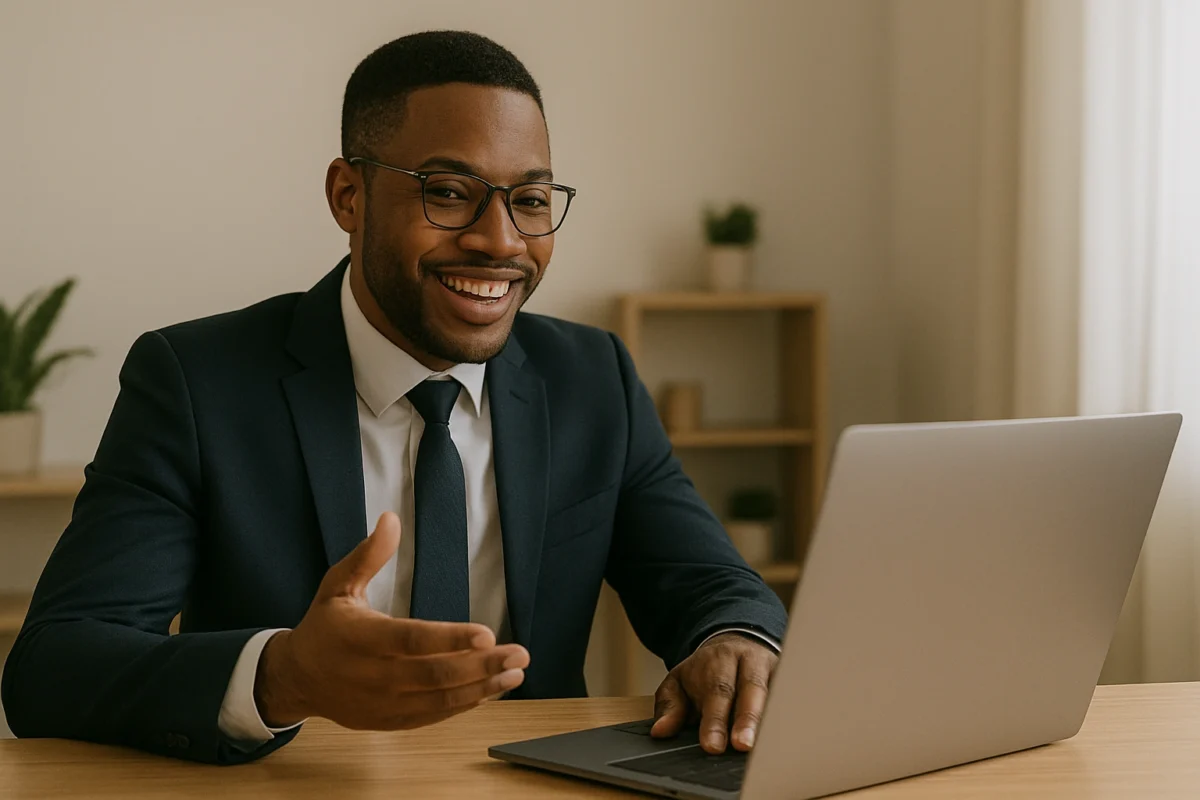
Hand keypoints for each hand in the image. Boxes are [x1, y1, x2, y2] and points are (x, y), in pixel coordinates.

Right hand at [254, 512, 528, 729]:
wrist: (297, 678)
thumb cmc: (325, 626)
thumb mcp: (337, 585)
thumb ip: (367, 556)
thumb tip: (390, 519)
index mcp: (360, 638)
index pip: (411, 639)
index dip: (450, 639)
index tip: (487, 633)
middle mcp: (373, 675)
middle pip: (435, 674)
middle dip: (482, 665)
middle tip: (519, 655)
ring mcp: (382, 703)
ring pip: (439, 700)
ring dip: (482, 688)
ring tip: (515, 674)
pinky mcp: (390, 721)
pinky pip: (433, 716)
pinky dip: (464, 705)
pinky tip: (491, 690)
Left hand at [650, 633, 777, 753]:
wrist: (737, 641)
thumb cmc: (708, 670)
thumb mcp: (680, 680)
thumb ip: (670, 705)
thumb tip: (660, 730)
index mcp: (718, 660)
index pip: (717, 690)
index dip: (715, 720)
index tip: (712, 745)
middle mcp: (748, 662)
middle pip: (751, 689)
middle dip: (747, 719)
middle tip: (742, 746)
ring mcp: (773, 670)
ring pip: (776, 693)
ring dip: (771, 721)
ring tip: (767, 748)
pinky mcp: (789, 679)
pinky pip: (790, 698)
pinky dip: (789, 717)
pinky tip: (786, 737)